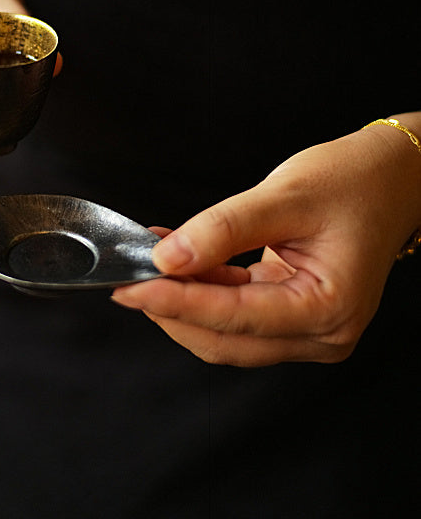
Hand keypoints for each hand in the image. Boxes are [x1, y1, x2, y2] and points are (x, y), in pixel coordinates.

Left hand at [112, 126, 420, 365]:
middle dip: (172, 310)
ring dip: (184, 301)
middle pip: (226, 339)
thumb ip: (224, 229)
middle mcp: (323, 333)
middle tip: (127, 279)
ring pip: (227, 333)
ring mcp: (309, 330)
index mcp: (329, 309)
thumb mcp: (284, 195)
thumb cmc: (354, 182)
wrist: (391, 178)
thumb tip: (169, 258)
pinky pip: (237, 314)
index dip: (176, 302)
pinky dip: (203, 290)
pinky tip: (177, 261)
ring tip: (147, 264)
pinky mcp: (294, 316)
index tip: (131, 286)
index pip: (235, 317)